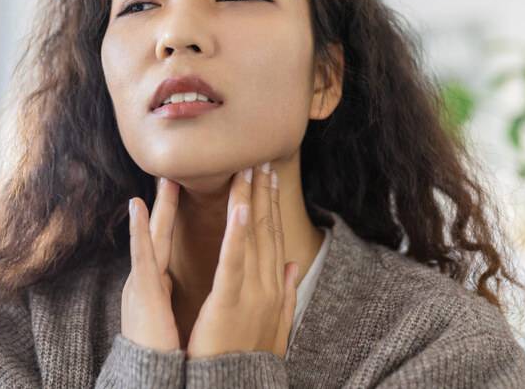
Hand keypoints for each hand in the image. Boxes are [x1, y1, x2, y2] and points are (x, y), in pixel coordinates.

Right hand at [120, 177, 180, 351]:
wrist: (146, 377)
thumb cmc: (159, 354)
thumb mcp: (169, 318)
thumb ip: (173, 296)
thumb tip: (187, 283)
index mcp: (157, 286)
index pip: (169, 244)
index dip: (175, 218)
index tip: (184, 192)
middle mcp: (146, 280)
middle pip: (160, 235)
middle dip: (167, 204)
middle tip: (174, 174)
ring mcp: (141, 284)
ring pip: (151, 238)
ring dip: (157, 208)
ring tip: (164, 179)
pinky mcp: (140, 292)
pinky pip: (141, 256)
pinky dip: (138, 230)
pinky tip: (136, 207)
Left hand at [186, 163, 299, 358]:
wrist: (236, 388)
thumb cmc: (248, 358)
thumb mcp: (276, 326)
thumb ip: (287, 294)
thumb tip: (295, 265)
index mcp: (274, 288)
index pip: (273, 236)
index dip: (273, 204)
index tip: (270, 175)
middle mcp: (269, 285)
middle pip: (266, 230)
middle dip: (264, 192)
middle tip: (261, 158)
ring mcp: (252, 292)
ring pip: (252, 238)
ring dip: (252, 200)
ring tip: (250, 169)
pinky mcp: (230, 301)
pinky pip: (234, 261)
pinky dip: (238, 233)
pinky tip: (241, 208)